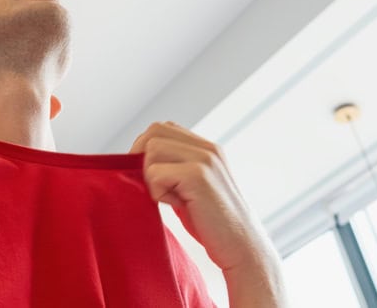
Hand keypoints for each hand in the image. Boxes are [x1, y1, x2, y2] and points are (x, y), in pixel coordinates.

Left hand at [129, 122, 273, 273]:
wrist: (242, 249)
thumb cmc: (213, 224)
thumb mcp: (191, 187)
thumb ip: (173, 168)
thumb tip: (134, 162)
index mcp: (206, 148)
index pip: (162, 128)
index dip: (145, 148)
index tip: (146, 174)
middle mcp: (207, 148)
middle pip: (154, 132)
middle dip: (141, 158)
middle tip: (152, 186)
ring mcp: (204, 159)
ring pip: (151, 150)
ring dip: (150, 177)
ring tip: (171, 198)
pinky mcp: (198, 175)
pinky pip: (155, 173)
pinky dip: (157, 192)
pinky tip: (176, 205)